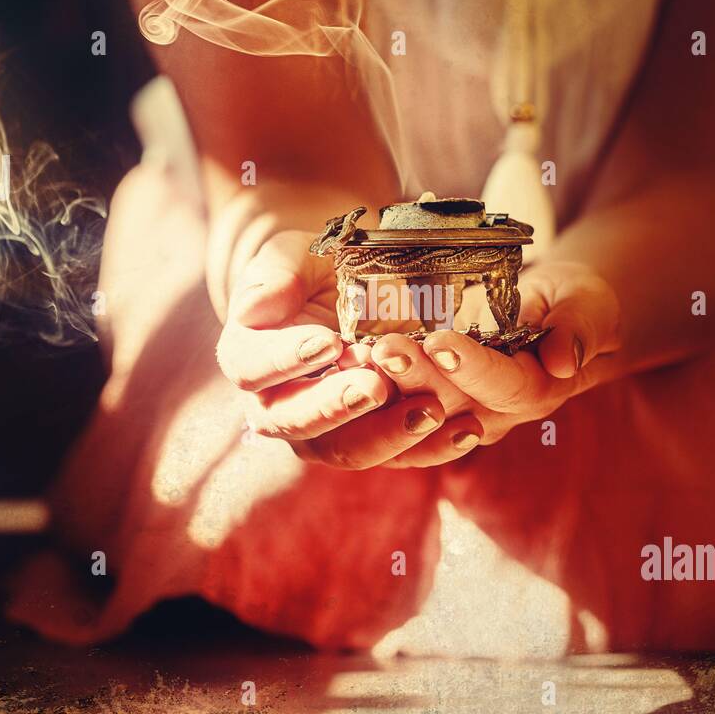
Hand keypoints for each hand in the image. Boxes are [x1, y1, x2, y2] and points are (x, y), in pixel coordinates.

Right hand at [216, 231, 458, 468]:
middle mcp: (277, 408)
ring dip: (389, 434)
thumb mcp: (291, 257)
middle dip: (338, 406)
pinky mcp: (369, 441)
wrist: (342, 288)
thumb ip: (273, 277)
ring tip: (431, 409)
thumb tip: (252, 309)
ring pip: (348, 450)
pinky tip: (465, 429)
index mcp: (249, 360)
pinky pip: (397, 455)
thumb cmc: (311, 271)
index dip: (285, 360)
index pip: (252, 370)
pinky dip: (433, 447)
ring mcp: (324, 433)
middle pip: (298, 423)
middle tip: (376, 386)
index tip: (328, 341)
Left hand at [357, 261, 623, 465]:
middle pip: (451, 404)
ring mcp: (458, 420)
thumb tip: (565, 359)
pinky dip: (371, 398)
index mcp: (537, 391)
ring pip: (416, 416)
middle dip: (415, 376)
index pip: (505, 386)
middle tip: (382, 346)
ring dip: (386, 389)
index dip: (473, 367)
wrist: (552, 319)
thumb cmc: (572, 304)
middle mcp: (495, 415)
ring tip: (357, 356)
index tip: (443, 342)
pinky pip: (396, 419)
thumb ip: (580, 326)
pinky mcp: (429, 415)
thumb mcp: (588, 305)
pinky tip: (346, 367)